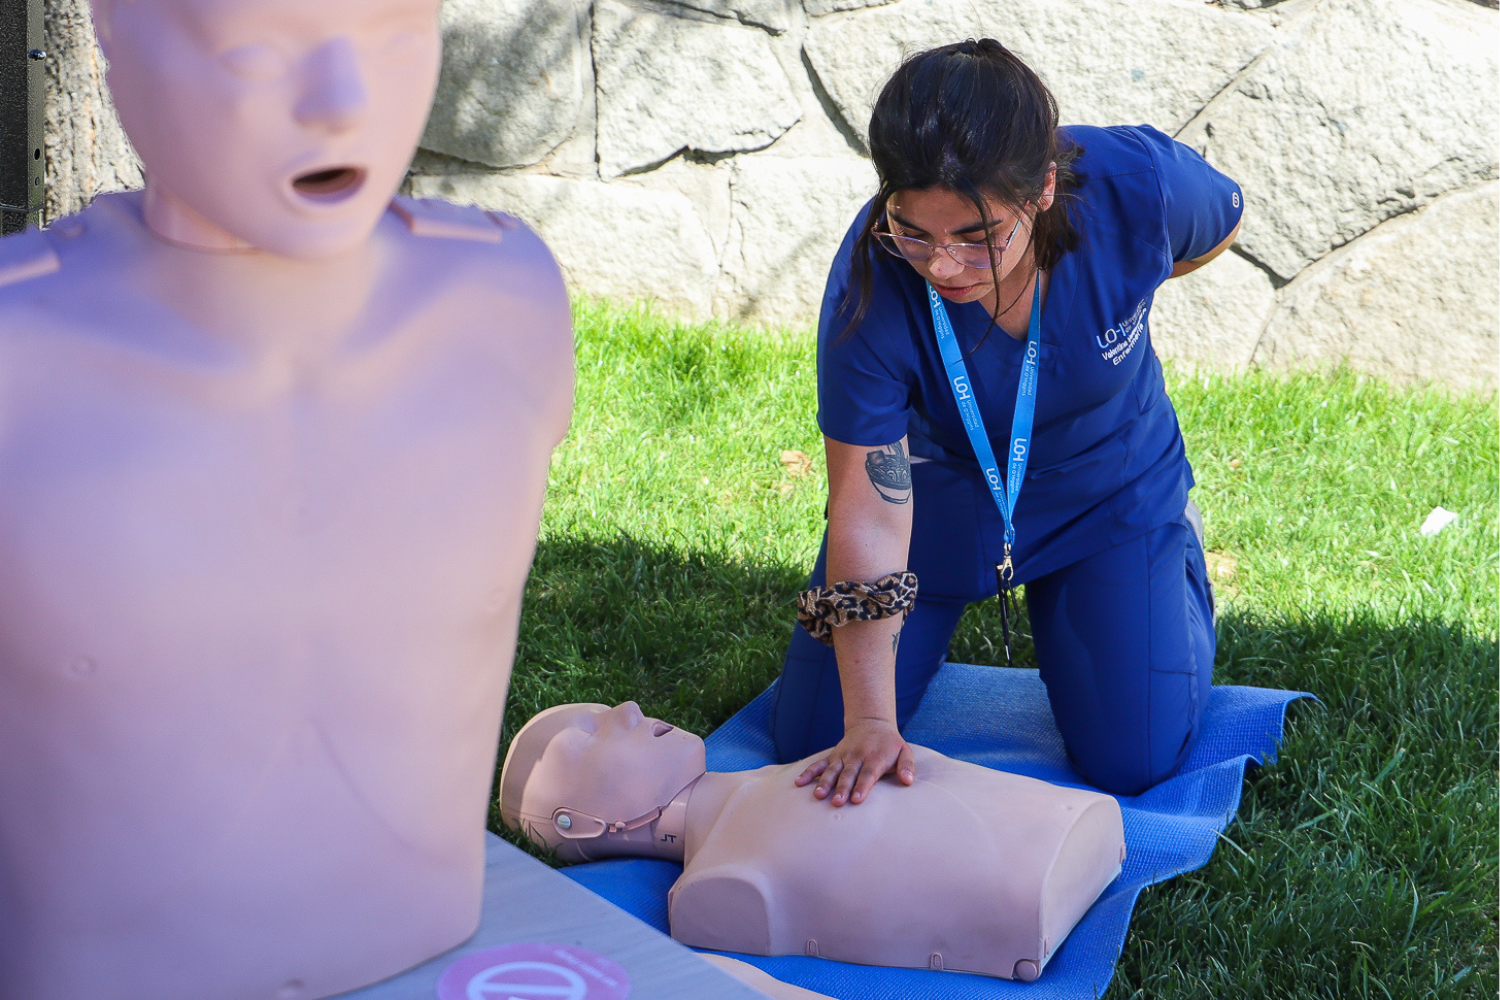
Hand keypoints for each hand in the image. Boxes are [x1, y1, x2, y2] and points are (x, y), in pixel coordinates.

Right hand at [793, 718, 915, 805]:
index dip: (862, 787)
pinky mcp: (833, 756)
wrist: (872, 724)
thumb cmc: (890, 744)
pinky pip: (819, 764)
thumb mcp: (904, 751)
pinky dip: (809, 772)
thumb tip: (908, 780)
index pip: (868, 774)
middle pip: (848, 774)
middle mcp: (857, 757)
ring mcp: (843, 756)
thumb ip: (907, 766)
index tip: (857, 799)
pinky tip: (799, 782)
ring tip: (818, 795)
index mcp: (875, 758)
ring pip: (832, 770)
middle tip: (837, 802)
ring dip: (824, 782)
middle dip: (842, 788)